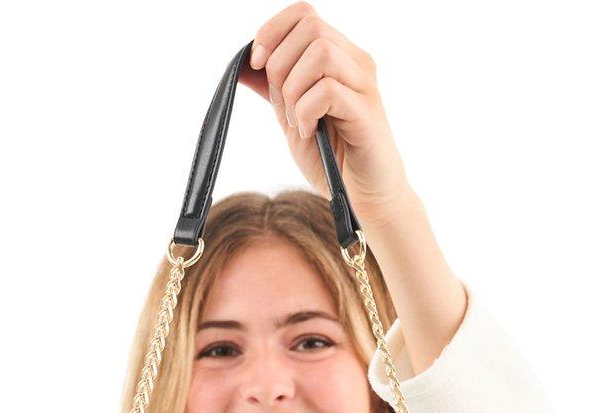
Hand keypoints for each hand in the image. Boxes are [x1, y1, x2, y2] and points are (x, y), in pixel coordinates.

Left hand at [240, 3, 411, 227]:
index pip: (304, 13)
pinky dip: (307, 111)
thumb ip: (273, 90)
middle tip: (281, 104)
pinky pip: (328, 91)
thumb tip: (242, 65)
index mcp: (339, 56)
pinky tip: (310, 132)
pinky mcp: (367, 113)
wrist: (364, 197)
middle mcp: (356, 63)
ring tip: (297, 122)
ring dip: (294, 89)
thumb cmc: (333, 158)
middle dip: (280, 64)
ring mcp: (365, 86)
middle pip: (310, 27)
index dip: (272, 31)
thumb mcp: (293, 118)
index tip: (257, 64)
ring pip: (320, 53)